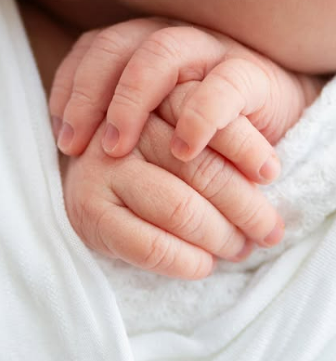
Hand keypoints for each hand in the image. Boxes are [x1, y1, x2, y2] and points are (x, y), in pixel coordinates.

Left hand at [50, 18, 322, 183]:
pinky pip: (221, 86)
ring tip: (118, 149)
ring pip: (160, 54)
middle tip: (77, 148)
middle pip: (116, 46)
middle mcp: (171, 39)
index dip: (68, 89)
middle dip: (88, 96)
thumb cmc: (202, 130)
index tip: (62, 138)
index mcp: (142, 46)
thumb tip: (65, 146)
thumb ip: (118, 123)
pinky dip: (198, 117)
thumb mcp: (154, 124)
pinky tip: (183, 150)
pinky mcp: (251, 74)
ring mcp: (211, 50)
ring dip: (130, 101)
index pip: (92, 50)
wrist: (273, 125)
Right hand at [61, 96, 284, 279]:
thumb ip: (219, 132)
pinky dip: (186, 262)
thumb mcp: (191, 129)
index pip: (207, 114)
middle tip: (270, 230)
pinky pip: (150, 246)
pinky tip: (203, 265)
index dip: (247, 147)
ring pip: (180, 209)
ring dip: (221, 237)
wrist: (98, 178)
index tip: (272, 174)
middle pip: (200, 168)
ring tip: (241, 248)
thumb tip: (267, 173)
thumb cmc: (161, 157)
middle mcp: (124, 129)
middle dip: (247, 207)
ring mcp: (99, 169)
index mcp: (153, 96)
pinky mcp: (87, 212)